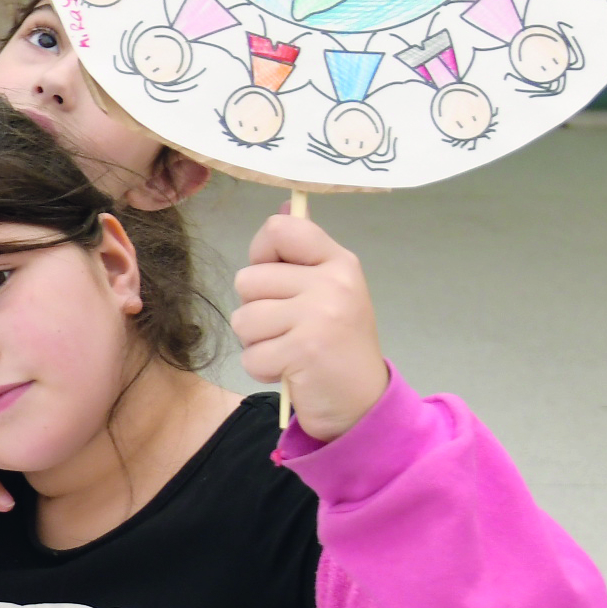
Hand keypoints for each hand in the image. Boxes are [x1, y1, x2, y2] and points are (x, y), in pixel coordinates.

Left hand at [232, 210, 388, 439]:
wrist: (363, 403)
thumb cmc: (335, 343)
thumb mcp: (328, 290)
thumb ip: (302, 253)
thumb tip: (285, 204)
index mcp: (338, 262)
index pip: (280, 229)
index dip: (262, 253)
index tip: (277, 280)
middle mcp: (332, 282)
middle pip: (247, 279)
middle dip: (257, 310)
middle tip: (290, 329)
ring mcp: (320, 316)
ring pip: (243, 319)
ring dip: (258, 342)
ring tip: (289, 349)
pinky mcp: (304, 351)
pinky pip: (251, 356)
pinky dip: (263, 370)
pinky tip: (291, 370)